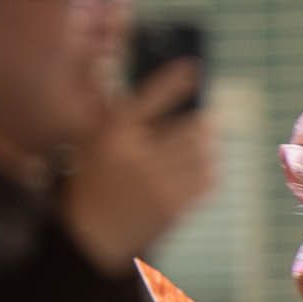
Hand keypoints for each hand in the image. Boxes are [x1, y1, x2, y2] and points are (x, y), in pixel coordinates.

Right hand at [60, 54, 222, 270]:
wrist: (93, 234)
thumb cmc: (95, 176)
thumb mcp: (94, 137)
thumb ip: (124, 110)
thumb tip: (167, 81)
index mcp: (112, 134)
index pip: (147, 98)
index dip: (173, 81)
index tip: (194, 67)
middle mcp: (135, 156)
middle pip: (190, 126)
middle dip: (204, 118)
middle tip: (210, 115)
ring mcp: (156, 184)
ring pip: (203, 152)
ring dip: (208, 144)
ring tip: (202, 141)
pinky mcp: (173, 206)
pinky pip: (208, 178)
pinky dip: (208, 168)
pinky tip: (200, 165)